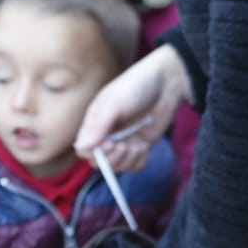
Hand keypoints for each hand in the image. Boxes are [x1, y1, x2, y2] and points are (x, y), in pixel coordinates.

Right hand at [75, 44, 190, 171]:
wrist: (166, 81)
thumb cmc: (135, 86)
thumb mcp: (114, 103)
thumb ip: (98, 126)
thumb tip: (80, 147)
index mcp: (95, 124)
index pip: (84, 150)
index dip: (95, 153)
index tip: (110, 144)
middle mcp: (108, 136)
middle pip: (100, 163)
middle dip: (112, 159)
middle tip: (126, 146)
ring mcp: (125, 142)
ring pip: (118, 166)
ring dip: (127, 160)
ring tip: (138, 145)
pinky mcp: (141, 145)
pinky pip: (135, 165)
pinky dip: (138, 161)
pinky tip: (144, 147)